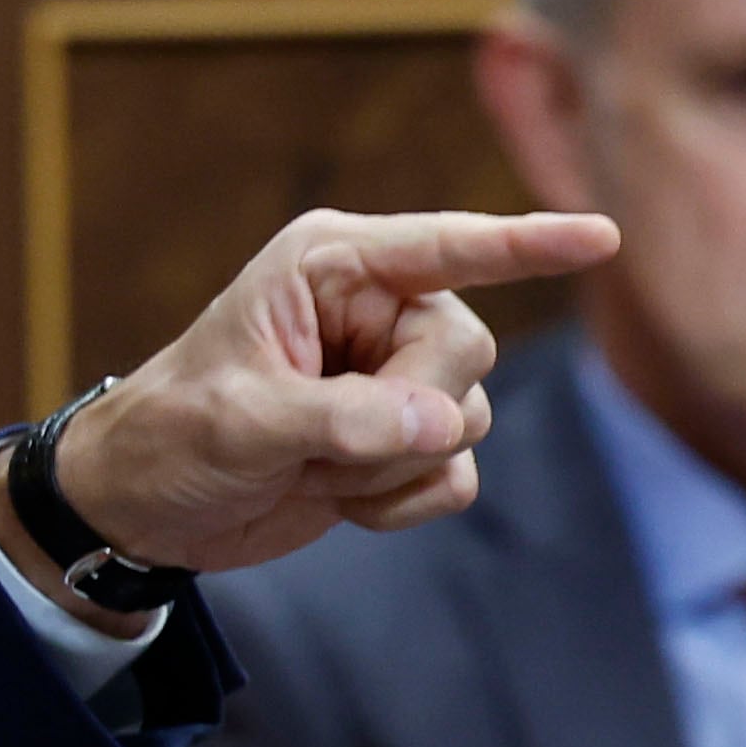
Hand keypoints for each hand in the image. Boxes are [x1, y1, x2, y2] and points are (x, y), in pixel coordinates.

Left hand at [43, 209, 619, 576]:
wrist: (144, 509)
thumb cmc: (171, 436)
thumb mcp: (240, 423)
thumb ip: (343, 420)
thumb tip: (442, 427)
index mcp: (331, 267)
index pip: (448, 246)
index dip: (526, 242)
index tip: (602, 237)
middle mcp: (376, 309)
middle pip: (466, 351)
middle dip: (402, 413)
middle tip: (318, 442)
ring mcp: (395, 377)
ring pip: (466, 418)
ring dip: (389, 466)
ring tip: (310, 465)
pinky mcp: (402, 441)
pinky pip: (456, 473)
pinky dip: (401, 502)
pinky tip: (336, 500)